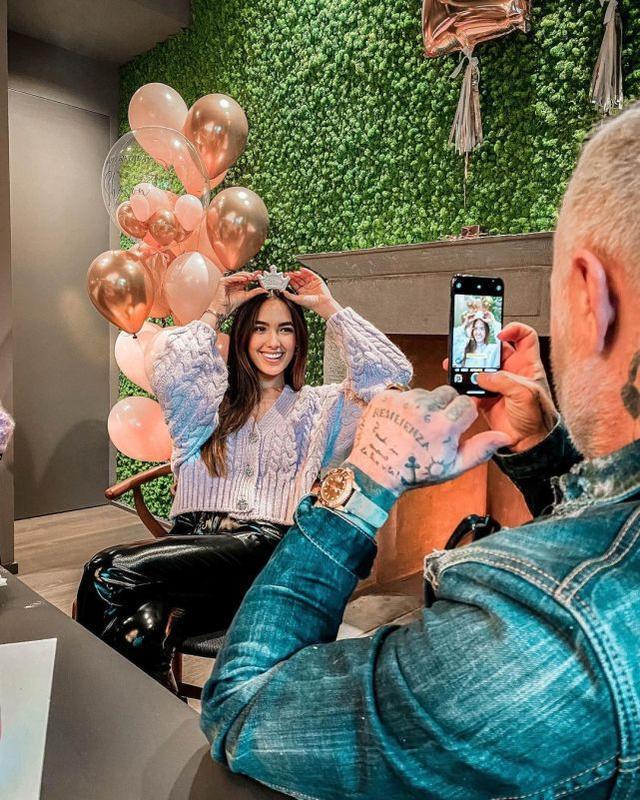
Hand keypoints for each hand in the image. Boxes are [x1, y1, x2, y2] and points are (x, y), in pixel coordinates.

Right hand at [208, 271, 266, 319]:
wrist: (224, 308)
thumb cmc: (232, 303)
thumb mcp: (247, 296)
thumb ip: (255, 292)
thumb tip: (264, 289)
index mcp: (239, 284)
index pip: (247, 278)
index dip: (253, 275)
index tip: (260, 273)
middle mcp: (233, 281)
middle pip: (243, 275)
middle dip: (250, 274)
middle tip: (256, 275)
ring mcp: (228, 280)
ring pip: (237, 275)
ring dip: (245, 275)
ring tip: (251, 276)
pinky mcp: (223, 281)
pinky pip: (231, 278)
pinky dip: (238, 278)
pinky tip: (244, 279)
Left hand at [282, 268, 341, 318]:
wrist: (322, 303)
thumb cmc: (312, 304)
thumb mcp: (298, 300)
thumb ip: (289, 296)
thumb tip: (283, 292)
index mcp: (301, 292)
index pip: (294, 284)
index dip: (289, 280)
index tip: (285, 277)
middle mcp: (306, 287)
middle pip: (298, 279)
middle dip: (293, 276)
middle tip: (289, 273)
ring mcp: (311, 283)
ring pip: (304, 276)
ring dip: (299, 273)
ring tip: (295, 271)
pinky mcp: (317, 280)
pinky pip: (311, 274)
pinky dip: (307, 271)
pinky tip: (302, 269)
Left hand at [347, 386, 510, 494]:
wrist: (376, 471)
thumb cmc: (416, 471)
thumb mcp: (452, 467)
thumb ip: (480, 449)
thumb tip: (505, 436)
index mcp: (444, 426)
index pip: (467, 404)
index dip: (462, 416)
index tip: (453, 426)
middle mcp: (425, 409)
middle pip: (448, 392)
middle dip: (446, 406)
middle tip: (434, 426)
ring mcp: (404, 401)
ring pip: (426, 391)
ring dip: (425, 405)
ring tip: (414, 426)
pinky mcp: (386, 396)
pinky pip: (405, 392)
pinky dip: (404, 404)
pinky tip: (400, 422)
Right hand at [444, 322, 556, 452]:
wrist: (528, 443)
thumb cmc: (539, 418)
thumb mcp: (526, 394)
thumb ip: (504, 381)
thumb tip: (482, 376)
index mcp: (527, 365)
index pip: (524, 337)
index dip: (513, 330)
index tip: (499, 334)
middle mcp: (511, 372)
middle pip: (495, 350)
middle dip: (482, 347)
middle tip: (470, 346)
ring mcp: (497, 384)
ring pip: (480, 367)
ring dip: (468, 365)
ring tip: (457, 363)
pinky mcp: (485, 398)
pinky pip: (471, 387)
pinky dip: (463, 385)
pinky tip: (458, 383)